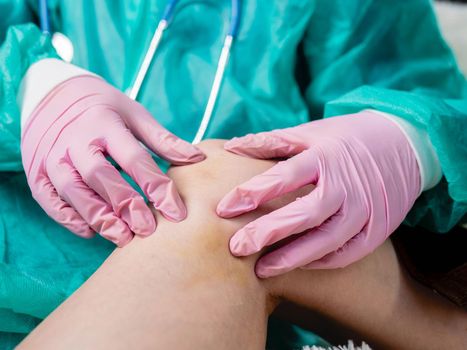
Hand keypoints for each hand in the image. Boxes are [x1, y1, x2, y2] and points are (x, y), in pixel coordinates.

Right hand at [21, 75, 204, 245]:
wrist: (52, 93)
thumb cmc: (103, 107)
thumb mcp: (134, 114)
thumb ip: (162, 139)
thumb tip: (198, 158)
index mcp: (105, 123)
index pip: (135, 158)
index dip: (157, 186)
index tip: (177, 212)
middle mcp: (75, 140)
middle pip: (100, 176)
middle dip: (125, 205)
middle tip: (148, 230)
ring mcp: (52, 156)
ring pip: (72, 191)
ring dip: (97, 216)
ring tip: (122, 238)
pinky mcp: (36, 171)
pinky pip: (48, 199)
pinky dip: (67, 217)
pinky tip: (90, 231)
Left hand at [217, 111, 420, 276]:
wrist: (403, 144)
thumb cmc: (345, 138)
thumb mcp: (310, 132)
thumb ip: (269, 142)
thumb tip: (229, 148)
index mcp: (325, 156)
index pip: (284, 176)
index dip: (253, 193)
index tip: (223, 209)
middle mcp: (346, 185)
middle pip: (304, 213)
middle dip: (268, 232)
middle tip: (236, 248)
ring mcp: (365, 210)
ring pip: (326, 240)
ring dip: (292, 257)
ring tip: (260, 270)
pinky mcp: (377, 229)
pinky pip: (347, 252)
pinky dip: (321, 261)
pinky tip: (296, 265)